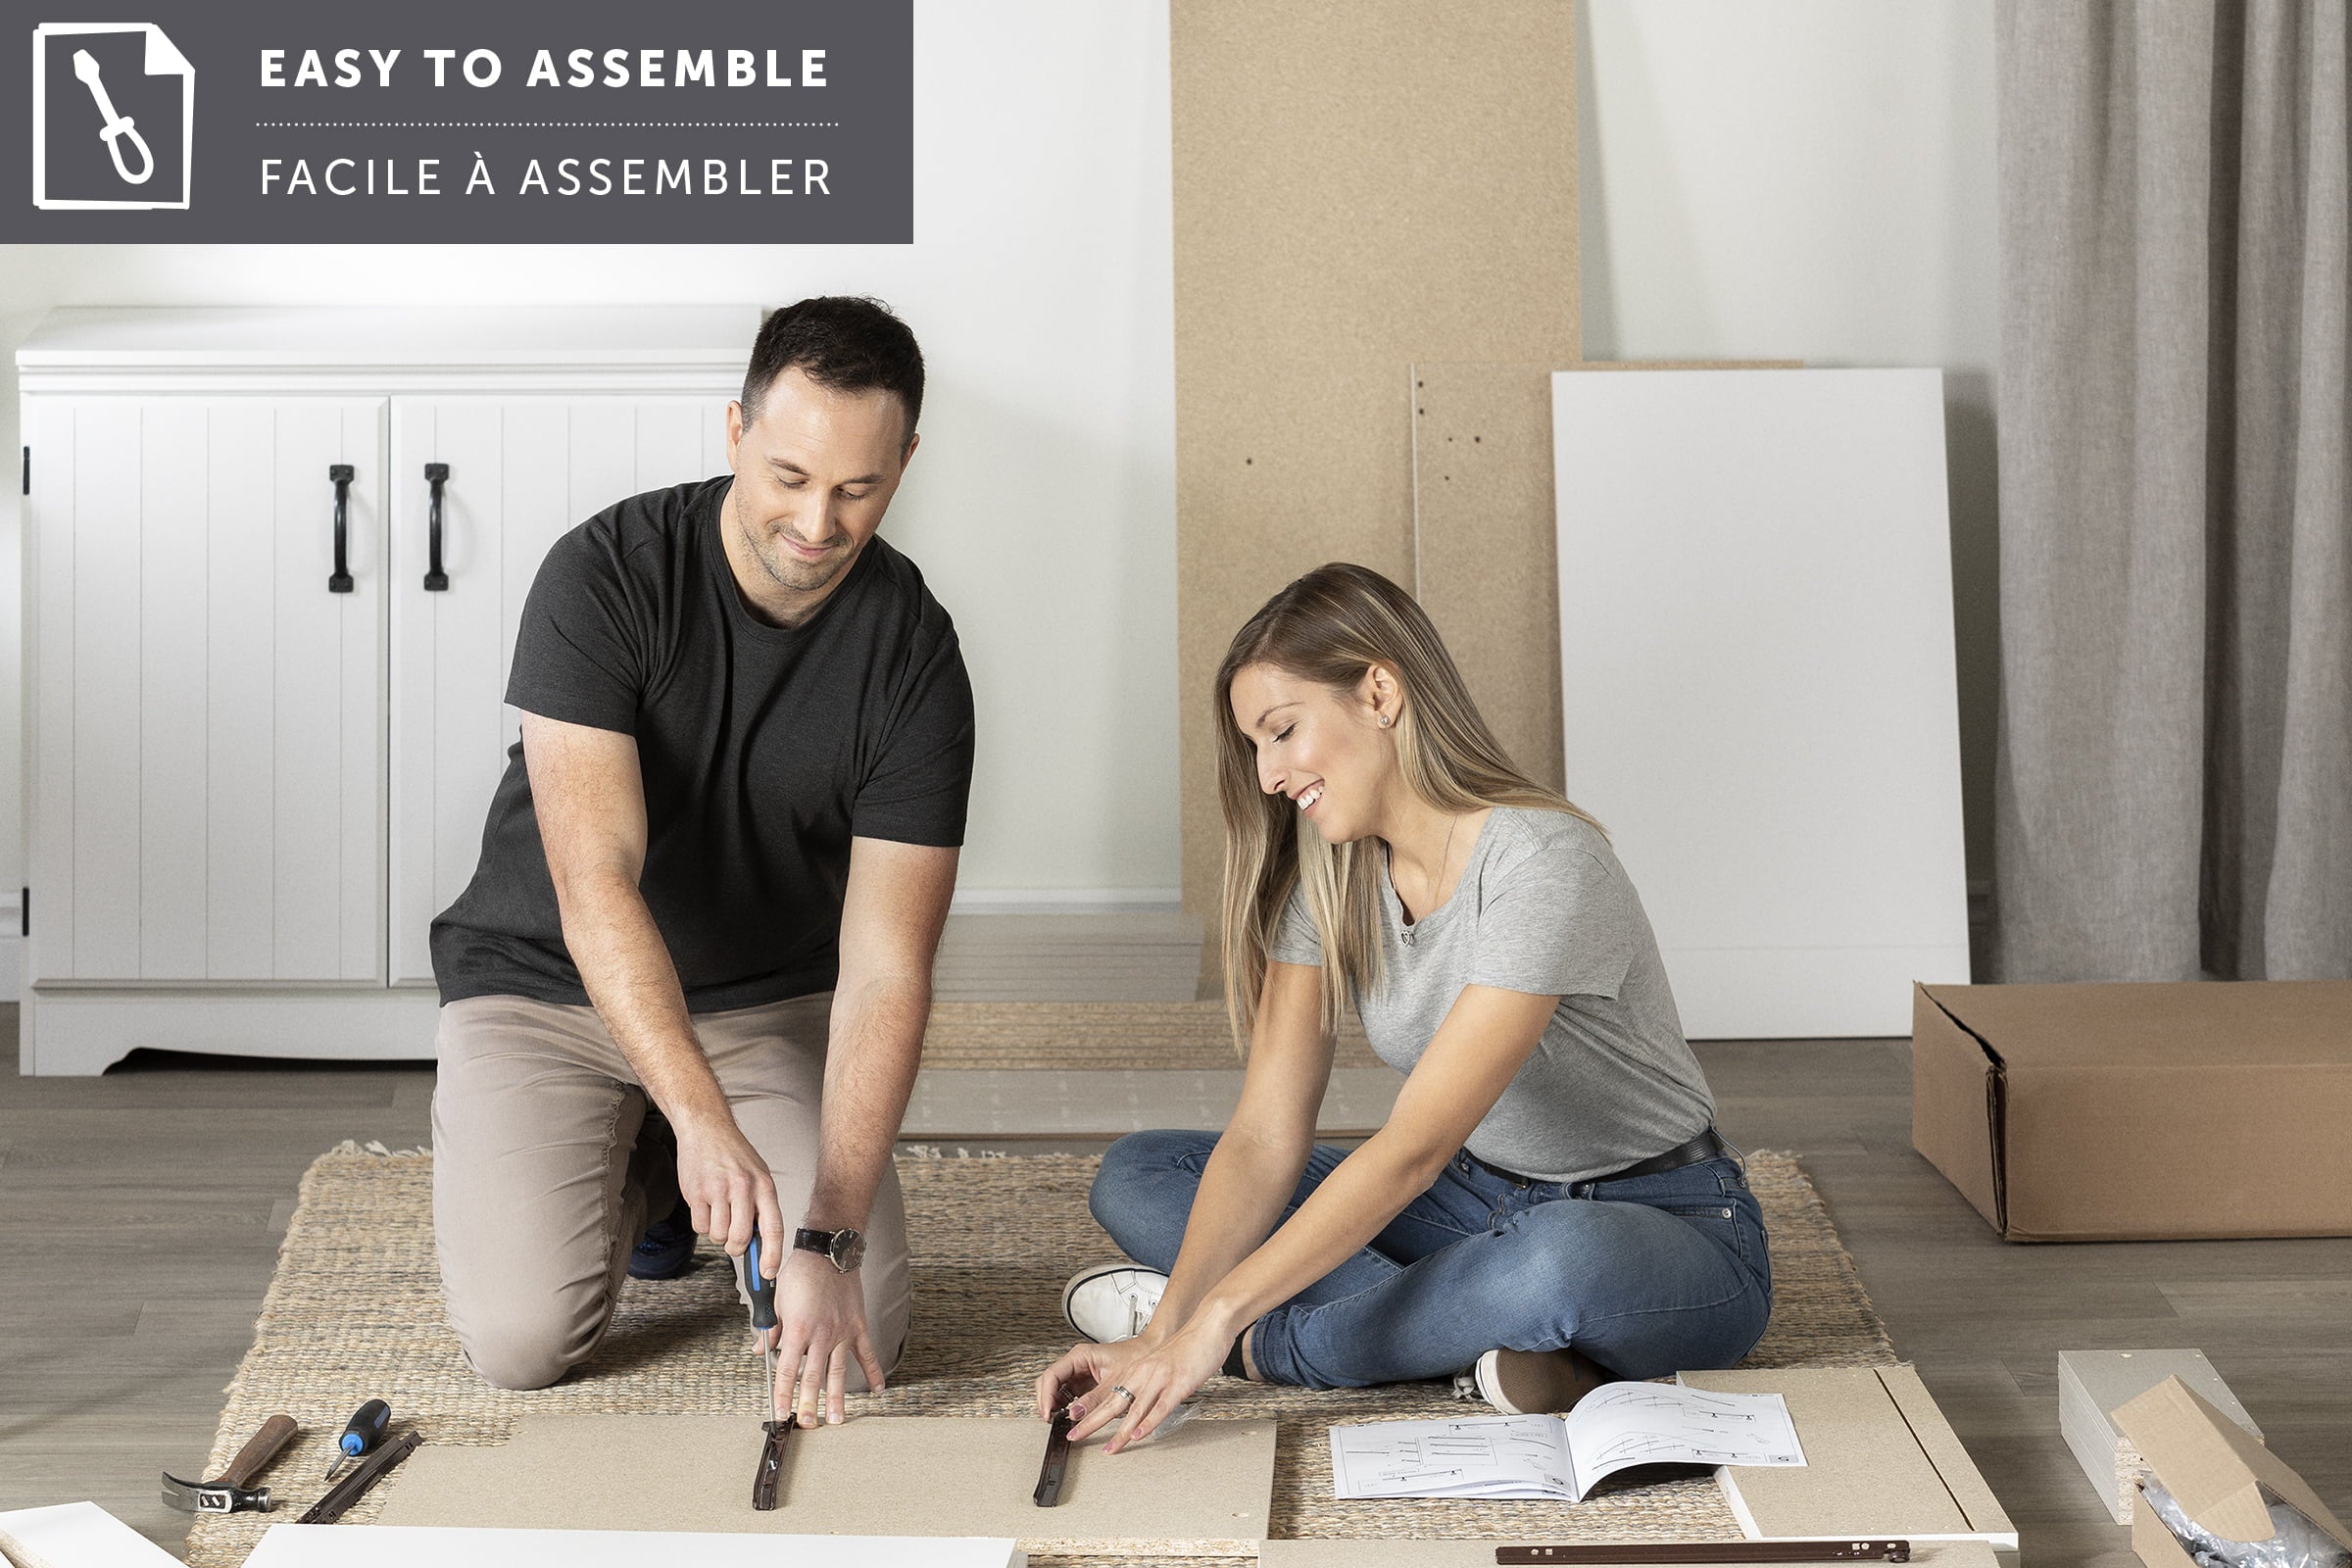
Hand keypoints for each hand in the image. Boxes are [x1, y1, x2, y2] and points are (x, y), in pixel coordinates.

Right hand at [672, 1112, 785, 1265]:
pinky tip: (705, 1204)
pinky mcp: (696, 1193)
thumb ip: (761, 1207)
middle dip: (736, 1248)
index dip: (772, 1255)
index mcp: (764, 1186)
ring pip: (718, 1236)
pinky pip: (699, 1227)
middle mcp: (743, 1189)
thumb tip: (761, 1245)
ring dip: (717, 1233)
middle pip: (741, 1239)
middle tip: (733, 1241)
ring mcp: (718, 1190)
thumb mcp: (758, 1176)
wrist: (707, 1129)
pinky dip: (702, 1224)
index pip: (773, 1228)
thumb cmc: (734, 1155)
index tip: (768, 1274)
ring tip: (718, 1212)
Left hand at [762, 1246, 885, 1425]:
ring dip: (837, 1397)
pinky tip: (877, 1389)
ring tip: (838, 1418)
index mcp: (798, 1329)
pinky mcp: (857, 1326)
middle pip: (813, 1376)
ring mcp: (842, 1332)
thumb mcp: (778, 1301)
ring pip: (838, 1371)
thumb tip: (760, 1349)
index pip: (786, 1370)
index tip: (781, 1412)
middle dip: (810, 1403)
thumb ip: (771, 1329)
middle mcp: (821, 1335)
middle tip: (809, 1424)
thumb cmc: (801, 1274)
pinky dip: (873, 1371)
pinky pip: (866, 1353)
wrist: (828, 1252)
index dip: (783, 1394)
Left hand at [1042, 1321, 1231, 1453]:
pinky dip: (1148, 1423)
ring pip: (1135, 1409)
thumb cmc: (1187, 1347)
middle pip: (1112, 1402)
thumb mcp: (1160, 1365)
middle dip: (1092, 1423)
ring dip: (1120, 1432)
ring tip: (1109, 1448)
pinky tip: (1139, 1435)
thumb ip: (1148, 1385)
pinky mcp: (1178, 1383)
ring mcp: (1160, 1378)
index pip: (1107, 1396)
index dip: (1090, 1413)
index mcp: (1137, 1370)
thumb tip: (1139, 1407)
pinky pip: (1160, 1407)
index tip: (1077, 1426)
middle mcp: (1144, 1374)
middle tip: (1075, 1436)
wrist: (1207, 1326)